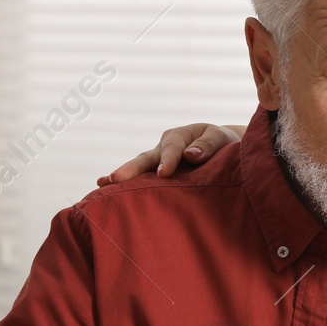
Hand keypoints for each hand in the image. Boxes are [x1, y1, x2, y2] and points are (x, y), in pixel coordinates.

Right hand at [96, 123, 243, 185]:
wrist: (222, 148)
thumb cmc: (223, 144)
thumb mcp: (220, 140)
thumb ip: (208, 146)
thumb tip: (190, 154)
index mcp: (180, 136)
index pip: (173, 149)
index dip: (168, 160)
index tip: (164, 174)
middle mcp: (164, 146)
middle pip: (146, 157)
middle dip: (132, 168)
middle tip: (116, 178)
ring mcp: (157, 159)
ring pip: (139, 167)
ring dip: (122, 175)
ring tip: (102, 184)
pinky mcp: (156, 172)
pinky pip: (141, 177)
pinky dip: (125, 183)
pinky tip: (103, 189)